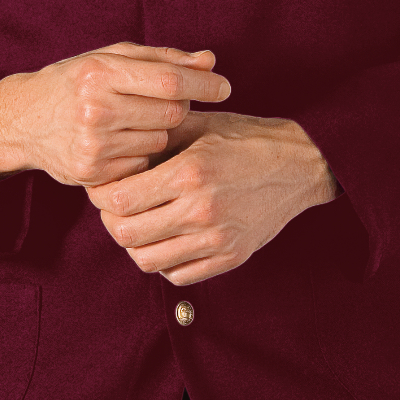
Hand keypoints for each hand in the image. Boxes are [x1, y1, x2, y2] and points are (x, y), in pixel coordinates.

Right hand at [0, 42, 230, 187]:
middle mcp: (95, 108)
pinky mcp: (93, 174)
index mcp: (100, 72)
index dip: (204, 84)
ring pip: (161, 140)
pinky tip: (122, 141)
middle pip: (171, 113)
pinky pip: (143, 164)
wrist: (23, 120)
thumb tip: (210, 61)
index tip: (223, 86)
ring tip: (136, 119)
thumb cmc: (75, 81)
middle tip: (166, 101)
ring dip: (160, 130)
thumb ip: (163, 58)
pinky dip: (141, 153)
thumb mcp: (111, 58)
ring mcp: (93, 145)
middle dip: (179, 106)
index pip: (170, 81)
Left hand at [85, 110, 339, 284]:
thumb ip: (155, 137)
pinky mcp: (230, 257)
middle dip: (111, 221)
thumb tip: (111, 151)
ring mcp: (217, 239)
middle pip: (126, 235)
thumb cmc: (244, 138)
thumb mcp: (199, 124)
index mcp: (189, 172)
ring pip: (147, 261)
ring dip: (135, 244)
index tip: (102, 186)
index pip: (119, 200)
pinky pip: (178, 275)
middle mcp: (201, 209)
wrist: (299, 163)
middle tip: (115, 208)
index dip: (100, 195)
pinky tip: (167, 238)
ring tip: (140, 223)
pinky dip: (164, 261)